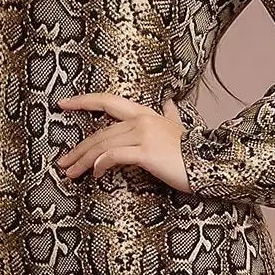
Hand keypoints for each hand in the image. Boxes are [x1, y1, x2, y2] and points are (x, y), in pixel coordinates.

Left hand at [55, 93, 190, 190]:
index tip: (61, 104)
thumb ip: (170, 115)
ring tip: (72, 173)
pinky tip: (95, 173)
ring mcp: (144, 135)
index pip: (107, 101)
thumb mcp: (179, 128)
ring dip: (84, 161)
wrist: (212, 164)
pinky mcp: (146, 152)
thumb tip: (170, 102)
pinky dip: (102, 164)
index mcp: (145, 113)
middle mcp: (141, 120)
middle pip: (100, 133)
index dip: (82, 101)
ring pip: (103, 146)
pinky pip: (116, 156)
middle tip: (63, 163)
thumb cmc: (192, 151)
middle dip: (78, 149)